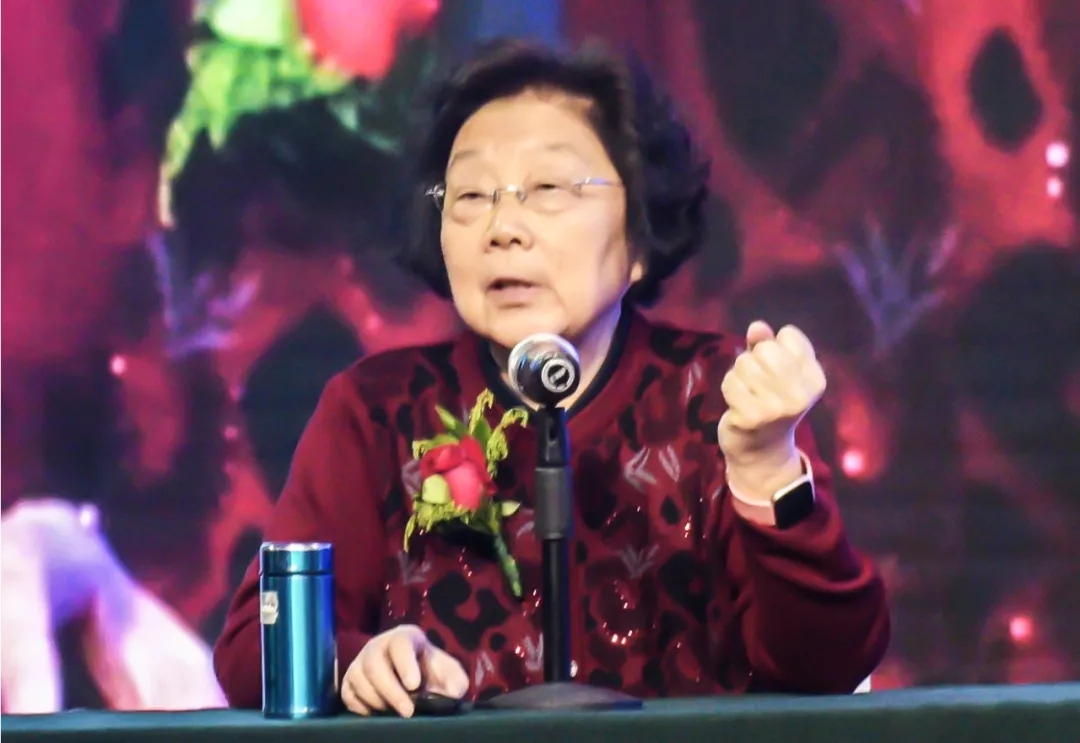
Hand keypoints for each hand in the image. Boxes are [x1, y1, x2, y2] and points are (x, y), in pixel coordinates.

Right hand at [341, 624, 468, 716]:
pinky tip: (377, 713)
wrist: (412, 678)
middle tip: (408, 711)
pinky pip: (347, 694)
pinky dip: (361, 707)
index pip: (400, 643)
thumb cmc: (430, 672)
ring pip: (358, 679)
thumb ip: (455, 679)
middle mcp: (377, 645)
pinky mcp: (349, 681)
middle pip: (374, 663)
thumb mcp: (448, 673)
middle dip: (391, 690)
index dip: (405, 663)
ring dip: (377, 700)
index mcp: (404, 637)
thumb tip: (453, 692)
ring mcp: (360, 662)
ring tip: (394, 713)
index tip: (414, 685)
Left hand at [719, 321, 825, 475]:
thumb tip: (756, 326)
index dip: (775, 347)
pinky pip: (730, 382)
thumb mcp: (776, 372)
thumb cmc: (770, 403)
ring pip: (744, 363)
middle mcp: (801, 394)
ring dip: (739, 375)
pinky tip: (738, 404)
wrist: (762, 450)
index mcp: (815, 378)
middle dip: (754, 359)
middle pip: (766, 349)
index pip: (789, 335)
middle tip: (758, 383)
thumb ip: (767, 344)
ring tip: (749, 394)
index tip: (777, 371)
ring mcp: (777, 408)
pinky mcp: (752, 417)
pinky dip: (729, 389)